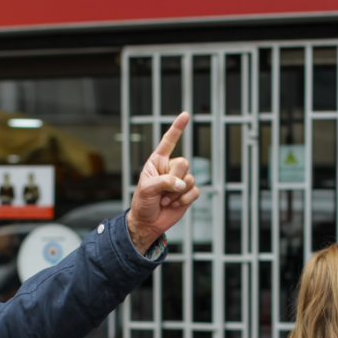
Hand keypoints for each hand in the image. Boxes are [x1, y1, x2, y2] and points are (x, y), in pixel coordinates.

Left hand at [127, 112, 199, 253]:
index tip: (185, 115)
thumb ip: (163, 182)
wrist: (148, 222)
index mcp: (157, 161)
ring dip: (176, 193)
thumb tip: (182, 184)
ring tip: (165, 199)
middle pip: (183, 163)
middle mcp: (170, 168)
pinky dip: (184, 200)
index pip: (168, 142)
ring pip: (190, 178)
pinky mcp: (188, 193)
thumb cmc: (142, 203)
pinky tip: (173, 204)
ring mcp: (181, 180)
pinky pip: (195, 191)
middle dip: (173, 179)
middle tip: (162, 191)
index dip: (177, 128)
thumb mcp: (146, 189)